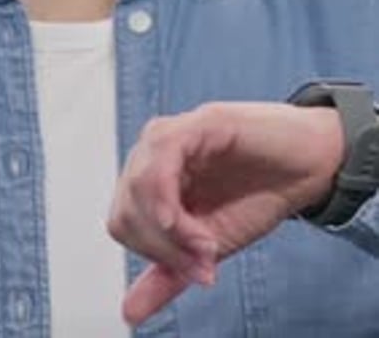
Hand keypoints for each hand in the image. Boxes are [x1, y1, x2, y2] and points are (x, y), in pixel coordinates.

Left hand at [108, 101, 343, 325]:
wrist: (310, 164)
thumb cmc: (261, 192)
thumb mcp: (211, 243)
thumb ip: (170, 272)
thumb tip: (129, 313)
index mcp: (154, 180)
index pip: (123, 222)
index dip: (153, 255)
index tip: (197, 271)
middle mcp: (156, 154)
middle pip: (126, 207)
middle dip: (162, 246)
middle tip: (204, 258)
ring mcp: (176, 133)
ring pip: (139, 183)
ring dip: (169, 228)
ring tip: (208, 242)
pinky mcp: (202, 120)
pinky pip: (164, 152)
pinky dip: (167, 193)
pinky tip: (187, 219)